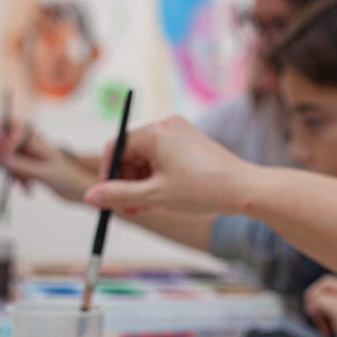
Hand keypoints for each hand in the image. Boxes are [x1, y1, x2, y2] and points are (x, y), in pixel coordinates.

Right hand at [0, 121, 93, 201]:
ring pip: (2, 157)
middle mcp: (27, 141)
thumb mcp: (46, 173)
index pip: (6, 127)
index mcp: (33, 136)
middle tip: (8, 172)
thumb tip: (3, 159)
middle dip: (0, 158)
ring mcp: (24, 153)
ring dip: (10, 172)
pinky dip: (16, 180)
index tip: (5, 158)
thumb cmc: (66, 177)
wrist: (76, 188)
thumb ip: (24, 166)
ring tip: (27, 184)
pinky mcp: (23, 165)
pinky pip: (10, 170)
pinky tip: (29, 189)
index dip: (0, 141)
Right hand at [84, 115, 248, 213]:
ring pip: (148, 159)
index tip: (107, 197)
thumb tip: (90, 196)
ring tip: (143, 209)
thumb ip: (119, 195)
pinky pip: (164, 159)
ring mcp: (181, 134)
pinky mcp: (192, 145)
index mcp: (155, 133)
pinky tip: (159, 200)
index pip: (116, 147)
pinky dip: (157, 178)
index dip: (107, 174)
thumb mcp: (155, 195)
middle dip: (125, 181)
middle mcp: (167, 126)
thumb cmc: (203, 190)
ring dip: (140, 183)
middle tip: (125, 209)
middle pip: (131, 152)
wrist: (246, 190)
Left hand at [303, 274, 336, 336]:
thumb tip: (313, 293)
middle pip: (326, 282)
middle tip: (315, 316)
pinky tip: (327, 331)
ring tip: (325, 327)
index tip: (324, 314)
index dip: (322, 295)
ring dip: (315, 308)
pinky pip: (319, 302)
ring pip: (321, 291)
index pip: (333, 281)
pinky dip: (317, 315)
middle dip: (314, 297)